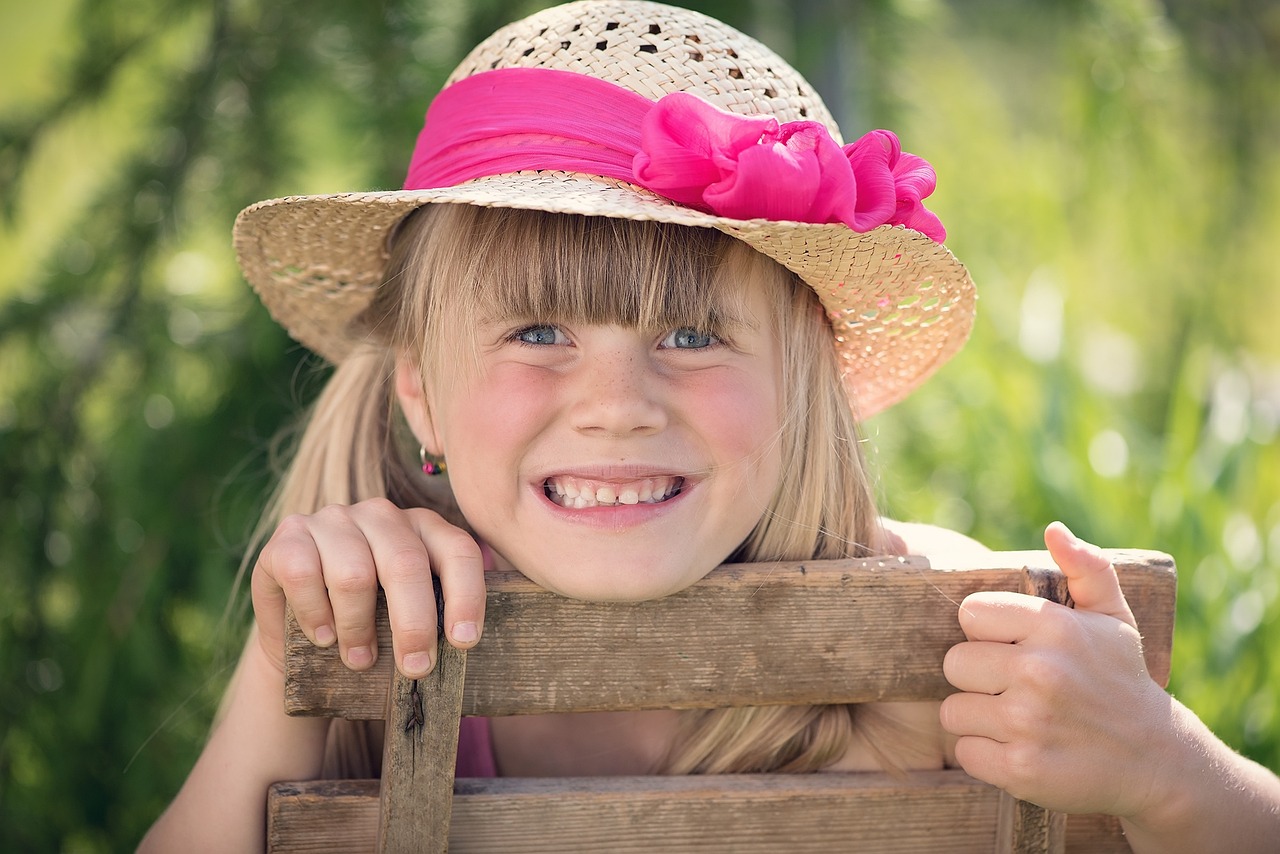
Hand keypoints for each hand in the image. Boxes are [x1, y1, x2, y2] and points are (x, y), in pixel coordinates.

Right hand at [250, 498, 486, 677]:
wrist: (300, 632)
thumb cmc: (369, 625)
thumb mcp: (408, 616)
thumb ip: (435, 618)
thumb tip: (463, 649)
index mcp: (423, 527)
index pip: (457, 550)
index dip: (466, 595)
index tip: (464, 642)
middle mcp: (381, 515)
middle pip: (405, 563)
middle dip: (414, 623)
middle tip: (416, 667)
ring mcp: (333, 520)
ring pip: (354, 574)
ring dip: (359, 627)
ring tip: (361, 659)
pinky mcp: (288, 535)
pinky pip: (302, 573)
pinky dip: (315, 613)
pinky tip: (323, 637)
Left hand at [939, 522, 1174, 816]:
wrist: (1156, 760)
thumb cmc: (1120, 679)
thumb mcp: (1113, 618)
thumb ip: (1085, 567)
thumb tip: (1053, 529)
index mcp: (1054, 628)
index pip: (970, 614)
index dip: (986, 630)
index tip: (1010, 644)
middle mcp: (1038, 672)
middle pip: (954, 662)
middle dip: (977, 675)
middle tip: (1011, 685)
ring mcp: (1028, 723)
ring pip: (953, 710)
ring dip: (977, 716)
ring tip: (1014, 717)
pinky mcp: (1021, 769)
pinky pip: (965, 751)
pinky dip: (984, 753)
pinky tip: (1017, 747)